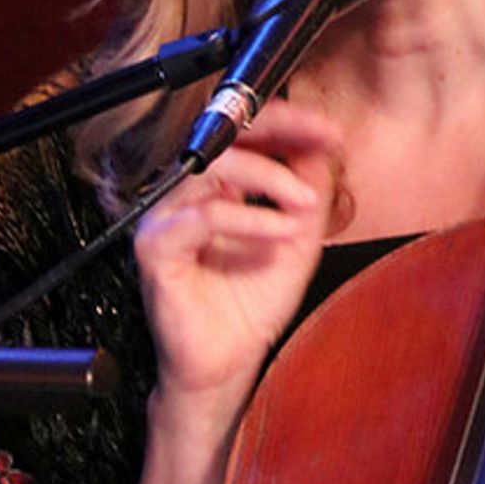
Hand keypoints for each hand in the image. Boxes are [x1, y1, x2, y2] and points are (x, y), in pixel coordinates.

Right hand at [134, 100, 344, 417]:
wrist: (229, 362)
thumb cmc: (251, 305)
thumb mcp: (298, 238)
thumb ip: (308, 190)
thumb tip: (322, 143)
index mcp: (217, 188)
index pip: (243, 132)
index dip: (286, 121)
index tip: (327, 128)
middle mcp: (187, 196)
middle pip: (225, 137)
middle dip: (280, 133)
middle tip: (321, 143)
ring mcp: (168, 218)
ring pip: (214, 168)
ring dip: (270, 178)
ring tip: (305, 204)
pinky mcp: (157, 248)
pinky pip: (201, 217)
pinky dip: (248, 219)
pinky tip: (280, 232)